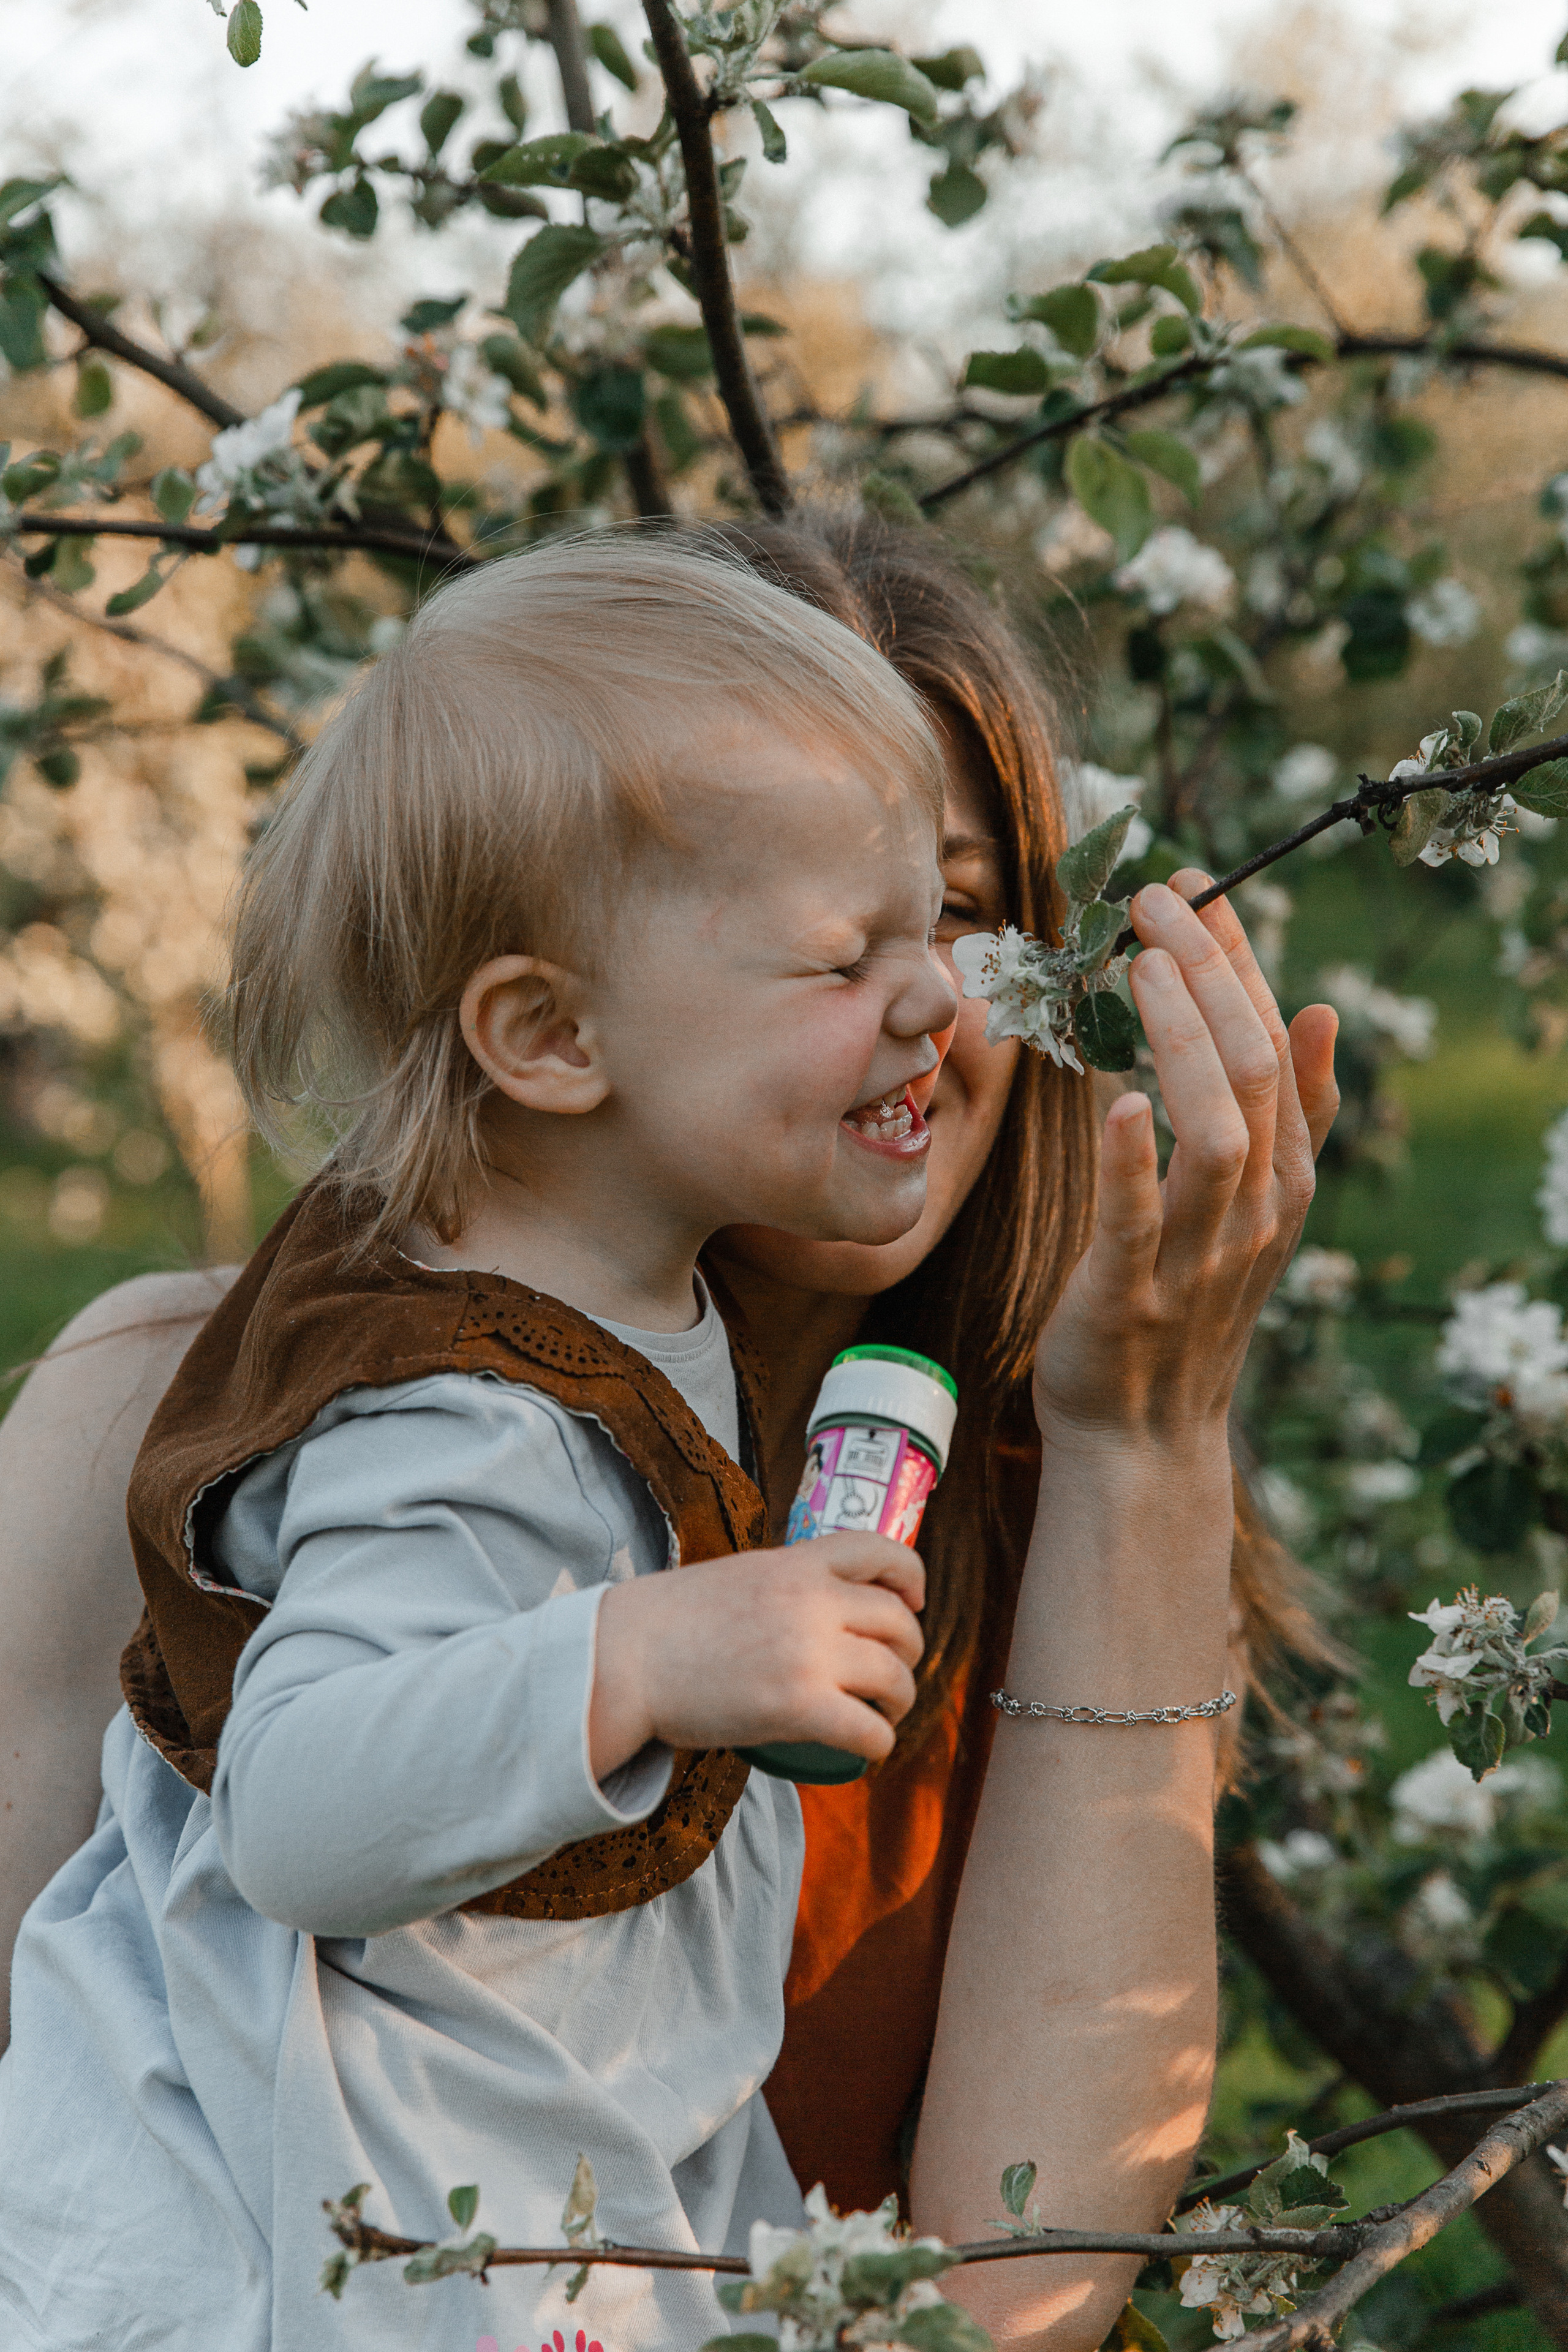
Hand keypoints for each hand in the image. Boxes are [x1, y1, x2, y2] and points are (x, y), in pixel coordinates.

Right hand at [588, 1533, 924, 1781]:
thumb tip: (819, 1612)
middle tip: (891, 1675)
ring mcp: (809, 1653)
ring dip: (900, 1702)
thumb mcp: (739, 1577)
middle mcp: (812, 1601)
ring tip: (882, 1715)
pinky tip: (868, 1749)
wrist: (625, 1659)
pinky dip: (880, 1744)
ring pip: (894, 1678)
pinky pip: (870, 1730)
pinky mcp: (800, 1706)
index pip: (881, 1551)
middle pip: (899, 1623)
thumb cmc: (670, 1624)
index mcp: (796, 1562)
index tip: (912, 1601)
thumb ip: (785, 1585)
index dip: (910, 1577)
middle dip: (908, 1652)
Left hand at [1033, 872, 1338, 1449]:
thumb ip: (1290, 1116)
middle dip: (1210, 975)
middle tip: (1159, 897)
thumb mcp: (1252, 1205)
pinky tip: (1116, 1100)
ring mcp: (1198, 1256)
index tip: (1198, 888)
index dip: (1239, 963)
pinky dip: (1132, 1162)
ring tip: (1139, 963)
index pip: (1275, 1047)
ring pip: (1215, 1135)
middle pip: (1253, 1074)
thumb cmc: (1182, 1304)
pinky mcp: (1130, 1295)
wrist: (1141, 1436)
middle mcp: (1256, 1211)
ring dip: (1182, 1042)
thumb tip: (1318, 1009)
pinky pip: (1139, 1221)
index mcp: (1284, 1179)